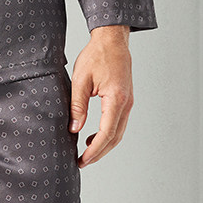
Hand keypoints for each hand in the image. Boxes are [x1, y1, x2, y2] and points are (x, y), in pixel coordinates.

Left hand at [69, 25, 133, 167]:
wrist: (113, 38)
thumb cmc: (97, 55)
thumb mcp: (80, 80)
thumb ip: (77, 106)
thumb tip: (74, 129)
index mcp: (116, 98)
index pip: (106, 133)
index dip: (94, 151)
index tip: (82, 160)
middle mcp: (126, 103)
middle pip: (114, 138)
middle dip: (99, 153)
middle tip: (82, 163)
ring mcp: (128, 102)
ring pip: (118, 133)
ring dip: (103, 146)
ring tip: (86, 154)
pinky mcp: (125, 101)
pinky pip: (118, 124)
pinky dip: (107, 136)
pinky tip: (93, 138)